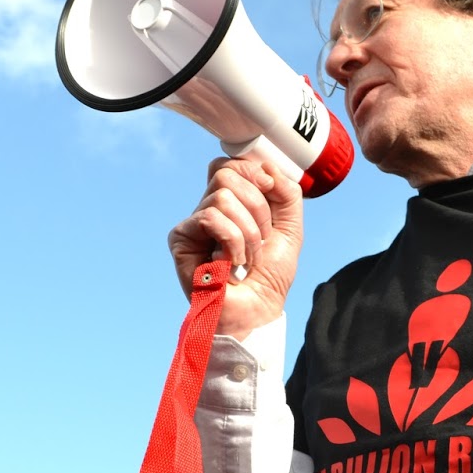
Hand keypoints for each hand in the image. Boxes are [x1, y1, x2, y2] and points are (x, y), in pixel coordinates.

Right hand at [167, 157, 302, 338]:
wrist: (258, 309)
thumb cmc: (271, 274)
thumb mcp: (291, 227)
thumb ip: (287, 192)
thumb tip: (266, 167)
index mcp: (232, 201)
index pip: (231, 164)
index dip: (253, 173)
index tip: (270, 193)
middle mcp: (209, 207)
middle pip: (226, 173)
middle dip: (257, 208)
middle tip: (261, 239)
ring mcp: (193, 222)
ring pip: (222, 197)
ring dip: (248, 232)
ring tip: (247, 257)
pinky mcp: (181, 238)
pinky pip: (210, 218)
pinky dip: (232, 241)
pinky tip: (231, 264)